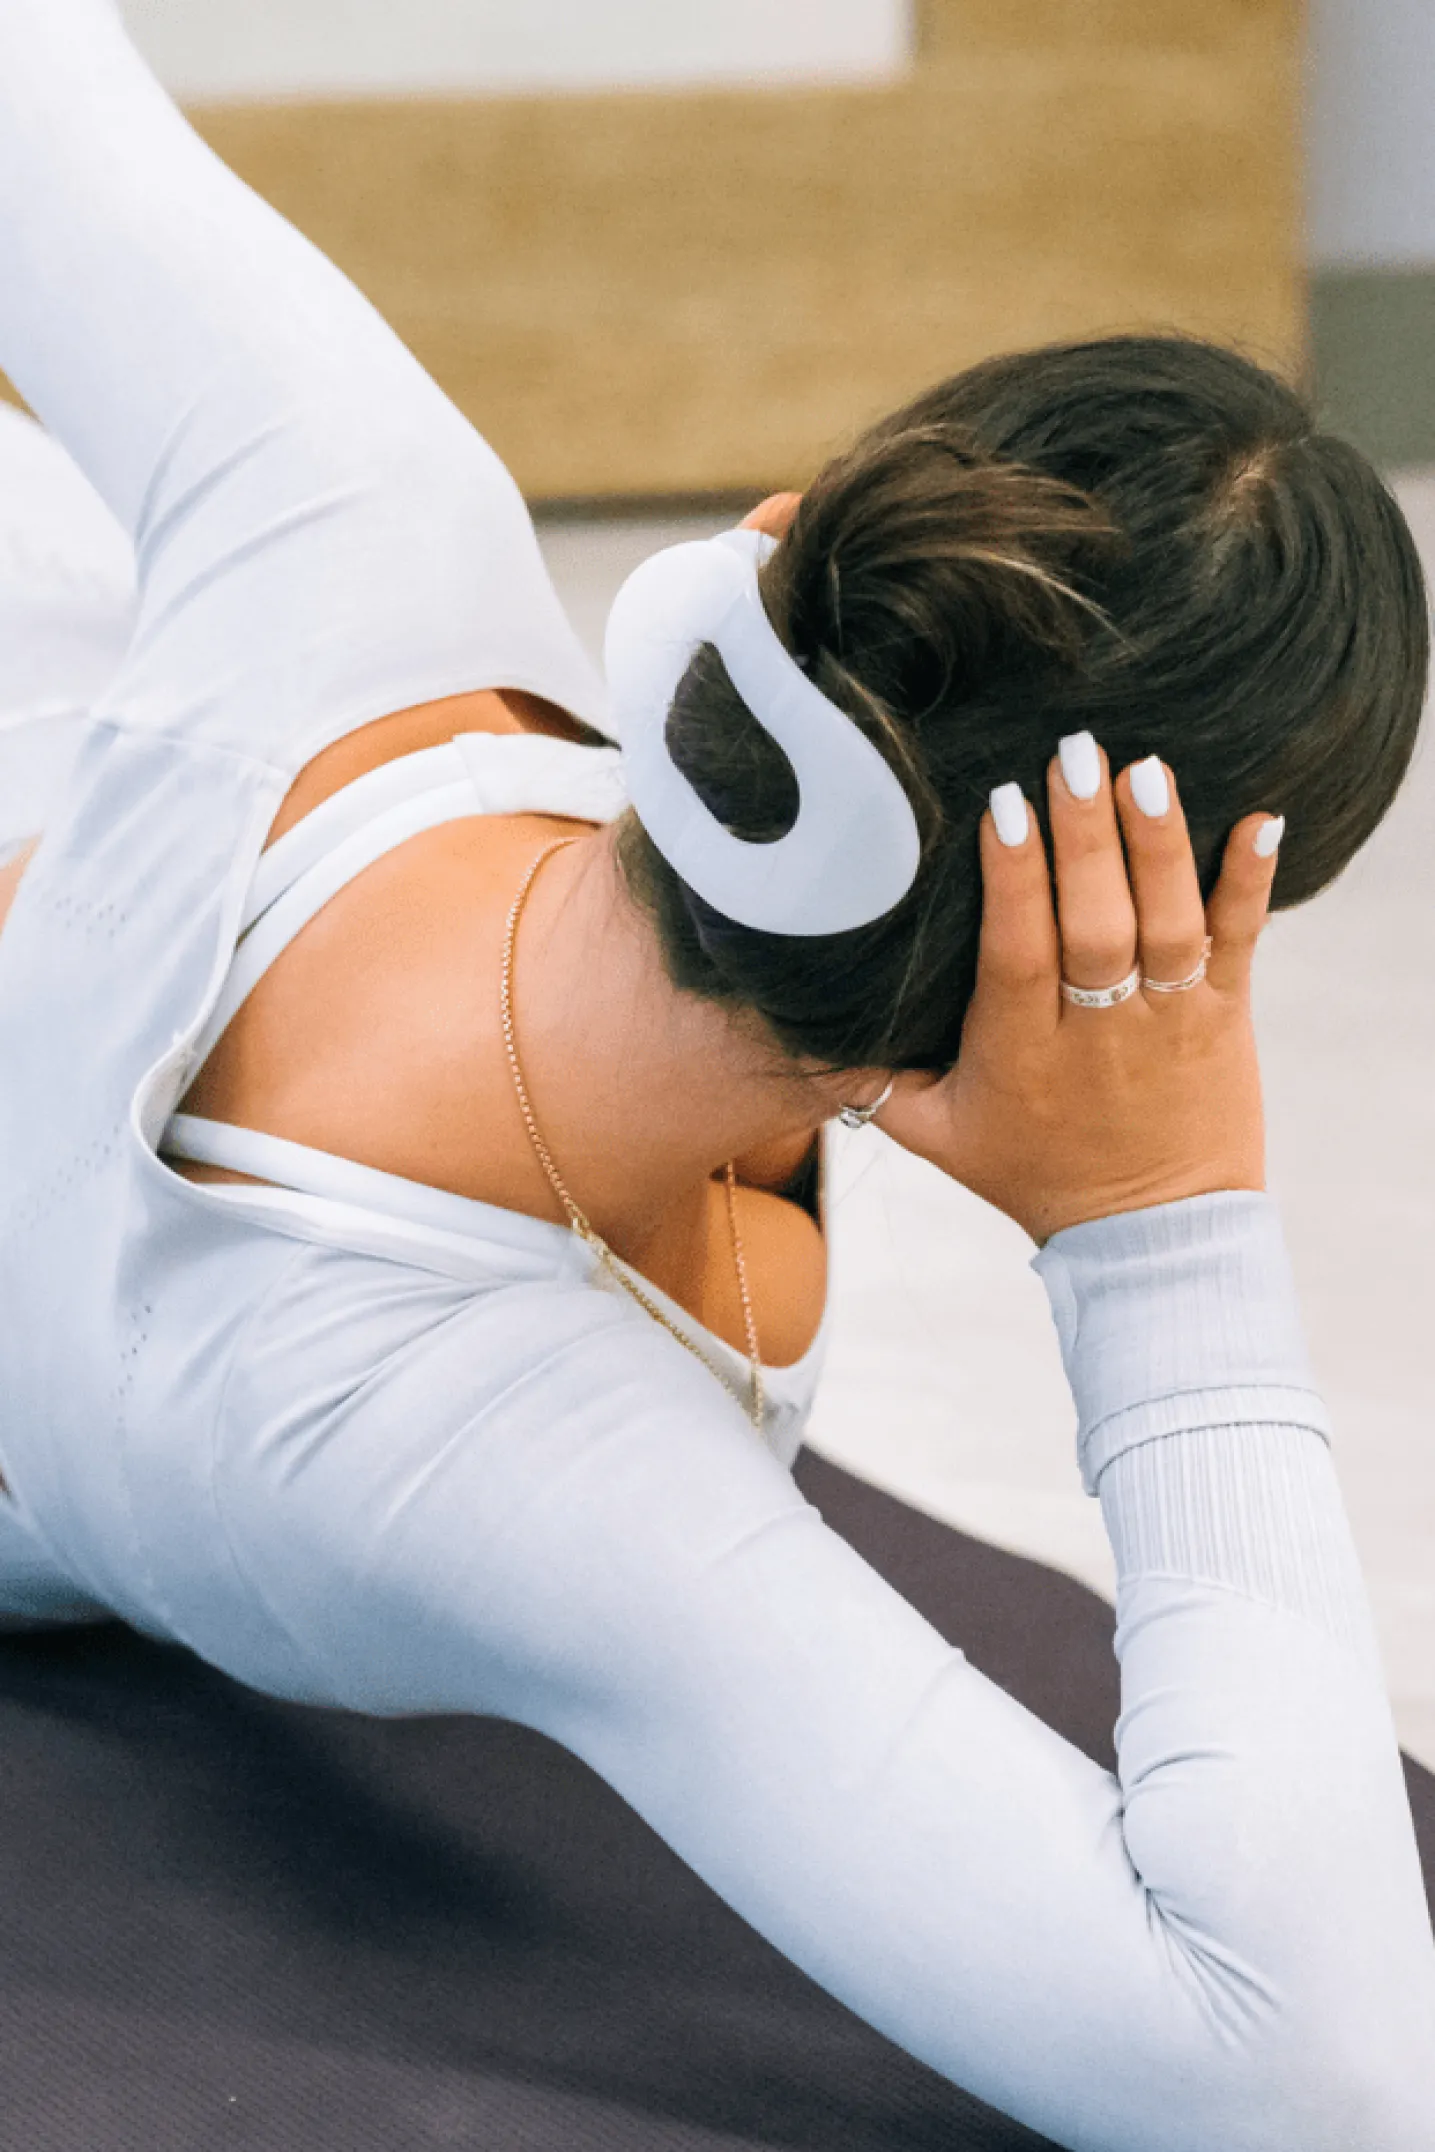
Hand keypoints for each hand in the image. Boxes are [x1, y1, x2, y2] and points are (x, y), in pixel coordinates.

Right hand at [875, 737, 1281, 1244]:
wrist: (1150, 1237)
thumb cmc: (1032, 1173)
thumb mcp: (937, 1137)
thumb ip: (874, 1083)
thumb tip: (799, 1031)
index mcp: (1020, 1052)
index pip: (1017, 955)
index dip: (1013, 882)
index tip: (1003, 809)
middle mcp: (1098, 1032)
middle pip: (1094, 924)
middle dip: (1084, 837)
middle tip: (1074, 754)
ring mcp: (1168, 1019)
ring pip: (1166, 923)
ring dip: (1158, 845)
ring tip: (1145, 769)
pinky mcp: (1227, 1015)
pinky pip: (1240, 941)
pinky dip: (1251, 881)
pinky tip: (1258, 820)